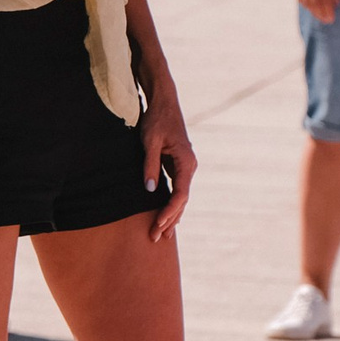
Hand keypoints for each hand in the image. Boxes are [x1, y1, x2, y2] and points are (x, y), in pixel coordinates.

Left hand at [139, 77, 196, 240]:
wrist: (164, 103)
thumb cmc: (156, 120)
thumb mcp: (149, 141)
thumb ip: (150, 165)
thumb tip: (149, 190)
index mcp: (186, 162)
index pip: (180, 194)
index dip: (169, 212)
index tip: (158, 225)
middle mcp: (189, 167)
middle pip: (181, 200)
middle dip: (169, 219)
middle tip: (155, 237)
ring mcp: (185, 167)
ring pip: (180, 197)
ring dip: (171, 215)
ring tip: (162, 235)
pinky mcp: (178, 166)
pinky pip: (176, 190)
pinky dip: (170, 204)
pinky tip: (165, 217)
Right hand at [294, 0, 339, 23]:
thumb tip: (337, 2)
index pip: (325, 0)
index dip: (328, 11)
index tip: (332, 18)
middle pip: (316, 4)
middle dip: (322, 14)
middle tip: (327, 21)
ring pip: (308, 3)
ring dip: (314, 12)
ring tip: (320, 17)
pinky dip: (306, 5)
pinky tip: (310, 9)